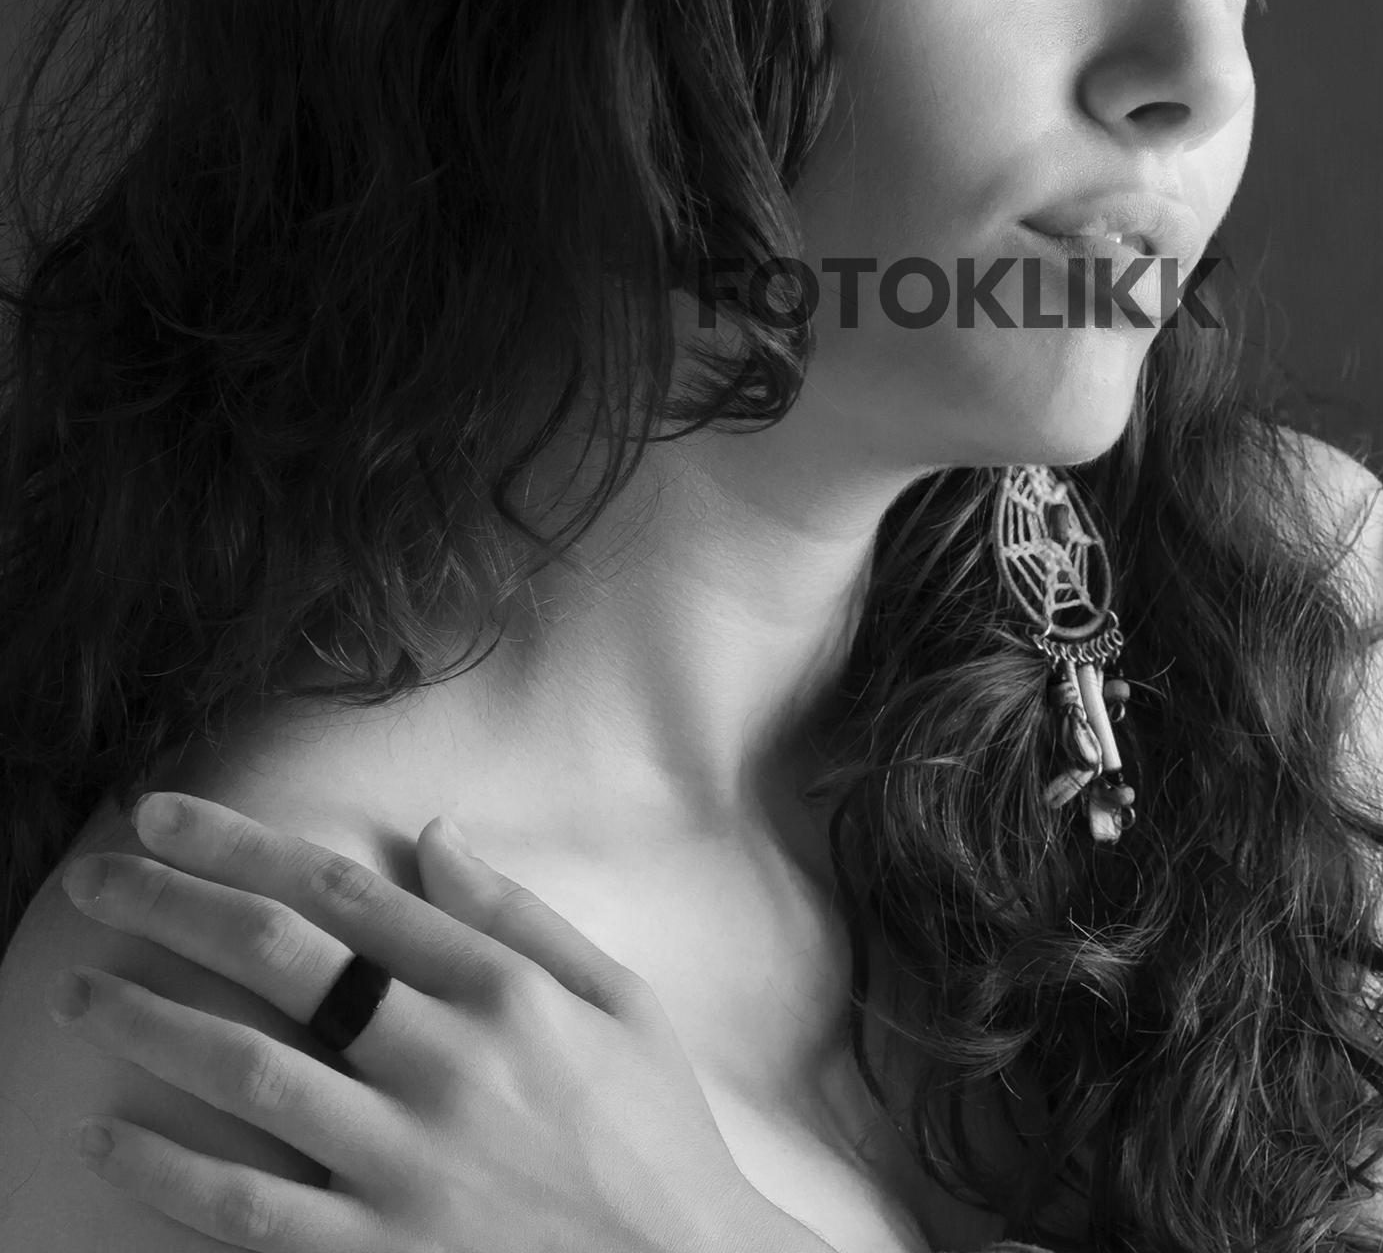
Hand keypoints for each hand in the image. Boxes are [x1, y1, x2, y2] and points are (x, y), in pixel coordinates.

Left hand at [47, 792, 832, 1252]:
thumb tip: (435, 833)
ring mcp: (406, 1162)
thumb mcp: (622, 998)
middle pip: (281, 957)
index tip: (169, 819)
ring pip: (247, 1071)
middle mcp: (448, 1060)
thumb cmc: (656, 1130)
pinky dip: (170, 1170)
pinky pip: (248, 1206)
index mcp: (506, 989)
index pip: (345, 891)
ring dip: (150, 1022)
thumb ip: (522, 916)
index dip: (245, 844)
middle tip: (98, 876)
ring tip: (80, 991)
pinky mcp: (375, 1252)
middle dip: (175, 904)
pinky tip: (113, 1136)